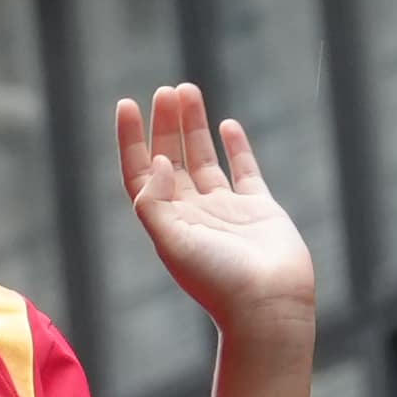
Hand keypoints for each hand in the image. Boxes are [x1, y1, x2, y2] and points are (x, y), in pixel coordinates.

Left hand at [113, 84, 318, 353]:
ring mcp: (226, 210)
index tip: (127, 104)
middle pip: (172, 158)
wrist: (269, 306)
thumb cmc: (219, 281)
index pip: (140, 172)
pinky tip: (227, 125)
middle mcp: (192, 213)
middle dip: (166, 124)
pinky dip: (237, 147)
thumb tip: (157, 160)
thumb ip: (155, 202)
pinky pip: (245, 171)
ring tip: (188, 89)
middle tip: (166, 90)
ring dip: (195, 125)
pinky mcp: (259, 209)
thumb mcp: (173, 244)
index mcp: (167, 222)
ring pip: (205, 158)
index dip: (130, 139)